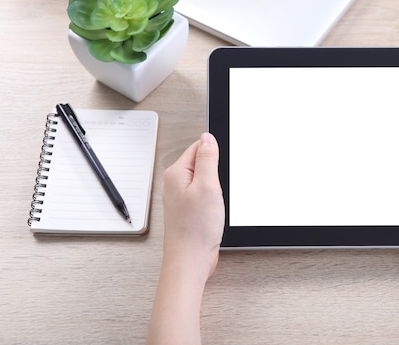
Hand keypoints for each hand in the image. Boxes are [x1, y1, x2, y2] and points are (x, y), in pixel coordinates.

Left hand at [162, 132, 224, 276]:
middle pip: (202, 163)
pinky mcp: (189, 209)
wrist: (190, 260)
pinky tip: (215, 211)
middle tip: (220, 189)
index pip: (198, 147)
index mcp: (176, 173)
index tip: (223, 167)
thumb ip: (207, 158)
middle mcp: (175, 183)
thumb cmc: (195, 228)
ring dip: (216, 188)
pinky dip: (214, 199)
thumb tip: (207, 138)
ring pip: (205, 180)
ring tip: (216, 202)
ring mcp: (182, 197)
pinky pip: (205, 194)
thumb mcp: (207, 186)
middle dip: (217, 172)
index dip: (215, 153)